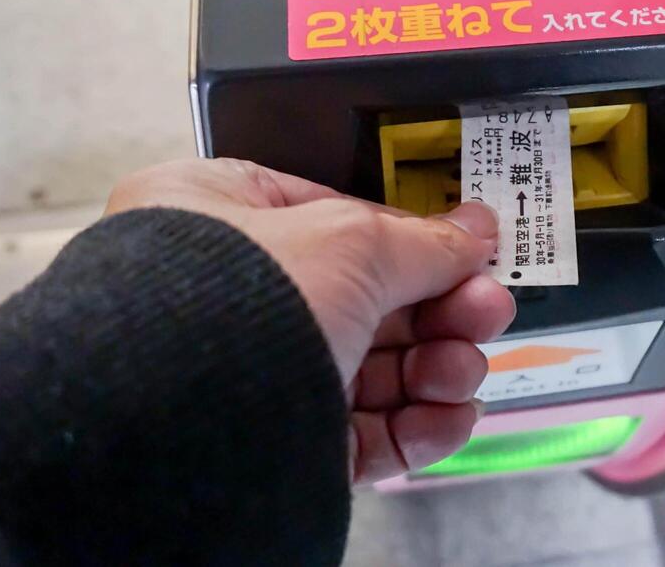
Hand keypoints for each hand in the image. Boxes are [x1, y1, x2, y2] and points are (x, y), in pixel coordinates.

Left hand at [105, 158, 514, 483]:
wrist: (177, 426)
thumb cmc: (224, 305)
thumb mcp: (349, 241)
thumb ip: (424, 239)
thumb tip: (474, 232)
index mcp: (215, 216)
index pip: (334, 219)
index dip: (411, 237)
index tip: (470, 251)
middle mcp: (227, 298)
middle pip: (365, 299)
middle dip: (440, 310)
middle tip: (486, 309)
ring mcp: (252, 376)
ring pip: (371, 371)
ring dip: (435, 368)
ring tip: (464, 369)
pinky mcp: (276, 446)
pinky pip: (361, 434)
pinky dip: (416, 426)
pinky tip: (448, 414)